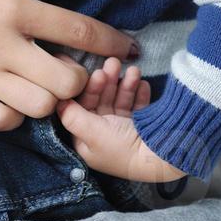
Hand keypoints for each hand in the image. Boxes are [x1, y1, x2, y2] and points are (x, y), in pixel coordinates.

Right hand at [0, 0, 139, 131]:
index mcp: (9, 8)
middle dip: (81, 78)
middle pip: (66, 81)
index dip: (111, 40)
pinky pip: (4, 121)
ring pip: (39, 106)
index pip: (77, 30)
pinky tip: (14, 96)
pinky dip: (16, 113)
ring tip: (46, 83)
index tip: (127, 45)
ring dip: (51, 98)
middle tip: (76, 68)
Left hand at [55, 57, 180, 183]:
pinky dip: (139, 93)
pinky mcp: (141, 126)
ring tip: (134, 71)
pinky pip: (137, 105)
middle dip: (108, 82)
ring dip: (126, 84)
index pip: (82, 109)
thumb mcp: (92, 132)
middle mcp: (103, 135)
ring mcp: (123, 130)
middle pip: (101, 101)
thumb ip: (72, 116)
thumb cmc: (123, 148)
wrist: (163, 156)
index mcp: (88, 141)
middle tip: (114, 64)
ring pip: (119, 100)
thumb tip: (57, 102)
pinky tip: (143, 84)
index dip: (89, 89)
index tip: (97, 73)